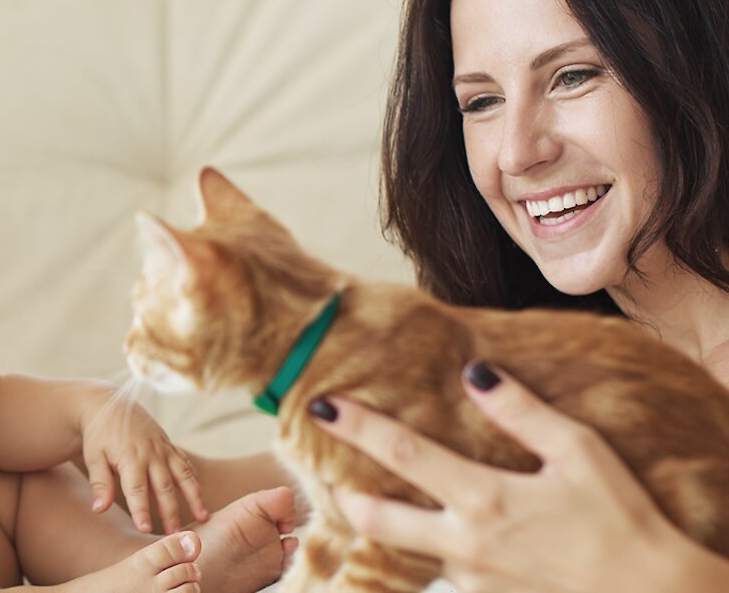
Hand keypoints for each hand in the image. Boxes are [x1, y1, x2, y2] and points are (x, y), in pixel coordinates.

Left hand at [81, 394, 206, 533]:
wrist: (109, 404)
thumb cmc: (99, 434)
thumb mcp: (93, 456)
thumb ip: (99, 483)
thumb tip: (99, 509)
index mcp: (130, 457)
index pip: (137, 489)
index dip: (141, 510)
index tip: (144, 529)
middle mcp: (151, 453)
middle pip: (164, 487)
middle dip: (170, 511)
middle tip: (175, 534)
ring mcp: (164, 449)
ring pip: (183, 475)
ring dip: (194, 496)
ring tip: (203, 517)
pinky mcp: (169, 446)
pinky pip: (185, 464)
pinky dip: (194, 480)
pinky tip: (200, 496)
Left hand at [311, 362, 704, 592]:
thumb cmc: (623, 521)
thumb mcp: (580, 453)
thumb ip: (523, 412)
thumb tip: (476, 374)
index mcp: (482, 498)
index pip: (400, 452)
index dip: (356, 425)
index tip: (322, 405)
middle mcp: (464, 543)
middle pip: (376, 520)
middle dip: (347, 496)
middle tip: (332, 477)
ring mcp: (471, 579)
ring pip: (411, 549)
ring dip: (394, 527)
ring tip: (385, 502)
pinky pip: (448, 570)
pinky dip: (439, 549)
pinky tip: (458, 534)